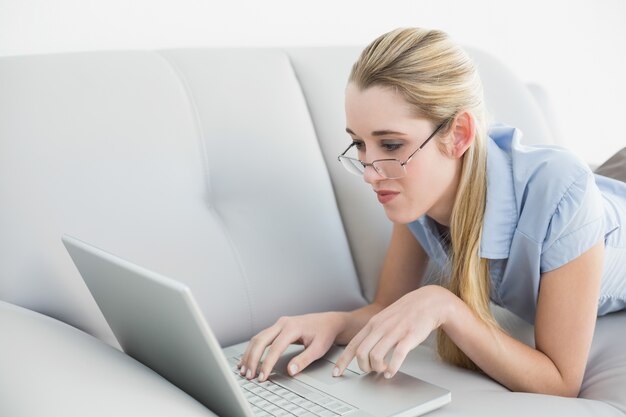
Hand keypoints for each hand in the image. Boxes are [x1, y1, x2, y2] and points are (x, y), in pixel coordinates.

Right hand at [238, 311, 346, 381]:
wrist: (328, 322)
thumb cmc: (324, 334)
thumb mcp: (318, 349)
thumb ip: (303, 360)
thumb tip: (290, 371)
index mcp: (293, 327)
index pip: (275, 348)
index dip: (267, 364)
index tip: (262, 377)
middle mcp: (283, 323)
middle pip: (260, 340)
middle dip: (252, 359)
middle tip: (249, 375)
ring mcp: (279, 324)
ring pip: (258, 338)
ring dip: (249, 354)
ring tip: (244, 370)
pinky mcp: (277, 328)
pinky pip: (261, 338)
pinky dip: (253, 349)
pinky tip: (247, 359)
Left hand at [333, 285, 452, 378]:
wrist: (428, 302)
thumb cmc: (405, 312)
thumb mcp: (384, 319)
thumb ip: (373, 332)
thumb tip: (362, 350)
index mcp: (372, 324)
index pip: (352, 344)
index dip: (343, 361)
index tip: (337, 372)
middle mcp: (380, 328)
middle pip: (361, 353)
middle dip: (363, 367)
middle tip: (370, 371)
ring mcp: (394, 332)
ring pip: (376, 356)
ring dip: (377, 369)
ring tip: (383, 371)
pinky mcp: (409, 337)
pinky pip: (397, 356)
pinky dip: (392, 368)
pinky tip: (392, 372)